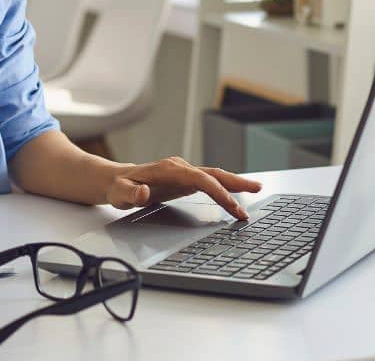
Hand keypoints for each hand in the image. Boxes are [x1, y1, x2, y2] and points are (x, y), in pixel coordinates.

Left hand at [104, 156, 261, 220]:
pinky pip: (209, 181)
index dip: (218, 191)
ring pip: (214, 175)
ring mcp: (183, 172)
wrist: (116, 181)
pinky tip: (236, 193)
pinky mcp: (184, 179)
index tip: (232, 206)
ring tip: (256, 188)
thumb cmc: (119, 188)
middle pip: (213, 173)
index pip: (201, 179)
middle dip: (236, 182)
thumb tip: (143, 192)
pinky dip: (224, 186)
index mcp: (169, 170)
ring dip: (234, 183)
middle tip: (257, 189)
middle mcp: (180, 167)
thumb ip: (130, 193)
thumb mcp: (119, 193)